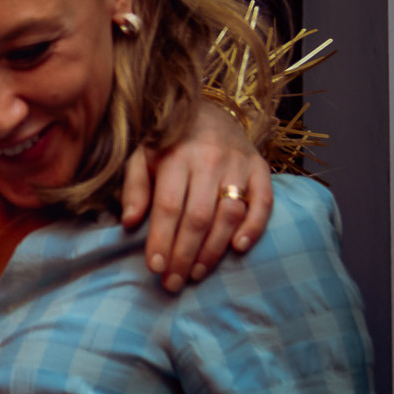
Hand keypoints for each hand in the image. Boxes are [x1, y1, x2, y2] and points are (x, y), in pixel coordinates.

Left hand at [120, 101, 273, 291]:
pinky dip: (255, 226)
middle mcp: (209, 160)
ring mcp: (238, 164)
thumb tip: (130, 222)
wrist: (207, 109)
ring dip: (213, 249)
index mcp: (175, 156)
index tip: (155, 268)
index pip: (168, 206)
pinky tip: (239, 248)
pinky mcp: (260, 167)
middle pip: (198, 217)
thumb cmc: (167, 141)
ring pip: (229, 214)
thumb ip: (134, 187)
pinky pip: (264, 201)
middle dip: (184, 255)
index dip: (161, 240)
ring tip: (196, 274)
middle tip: (173, 283)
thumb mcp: (141, 155)